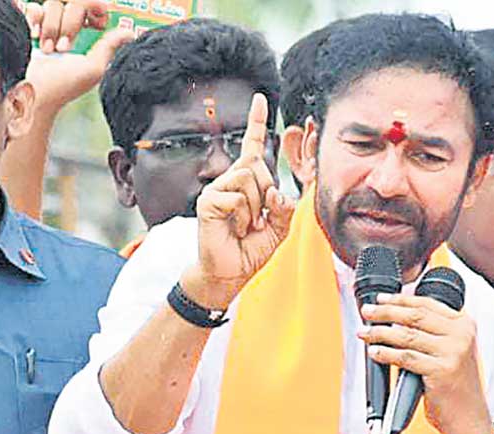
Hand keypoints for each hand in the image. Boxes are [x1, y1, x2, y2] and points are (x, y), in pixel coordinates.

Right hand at [19, 1, 134, 109]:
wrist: (32, 90)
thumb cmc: (62, 85)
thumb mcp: (93, 69)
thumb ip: (109, 47)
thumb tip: (129, 34)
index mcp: (87, 36)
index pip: (93, 7)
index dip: (95, 9)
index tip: (94, 23)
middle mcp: (69, 27)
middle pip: (74, 4)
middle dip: (68, 26)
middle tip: (62, 48)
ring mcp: (50, 25)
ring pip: (54, 5)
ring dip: (50, 28)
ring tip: (48, 50)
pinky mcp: (31, 24)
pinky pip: (35, 8)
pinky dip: (35, 19)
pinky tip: (35, 36)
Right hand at [181, 93, 294, 307]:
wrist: (231, 273)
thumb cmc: (252, 249)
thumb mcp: (280, 227)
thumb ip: (285, 206)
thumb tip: (275, 191)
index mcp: (248, 181)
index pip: (253, 147)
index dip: (257, 123)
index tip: (260, 99)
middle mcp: (230, 179)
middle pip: (259, 167)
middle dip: (267, 196)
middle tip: (257, 221)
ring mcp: (217, 189)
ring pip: (249, 180)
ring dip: (255, 210)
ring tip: (245, 226)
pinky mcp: (208, 201)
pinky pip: (237, 198)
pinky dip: (244, 218)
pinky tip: (236, 229)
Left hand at [357, 294, 493, 433]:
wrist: (469, 418)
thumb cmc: (456, 386)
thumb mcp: (452, 351)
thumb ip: (433, 333)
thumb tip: (394, 319)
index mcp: (464, 324)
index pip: (426, 304)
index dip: (400, 299)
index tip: (381, 299)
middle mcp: (461, 334)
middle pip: (414, 315)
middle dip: (385, 311)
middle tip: (367, 311)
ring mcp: (453, 352)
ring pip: (407, 335)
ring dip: (380, 332)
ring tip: (365, 332)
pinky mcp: (442, 370)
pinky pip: (406, 357)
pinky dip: (386, 353)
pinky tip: (374, 352)